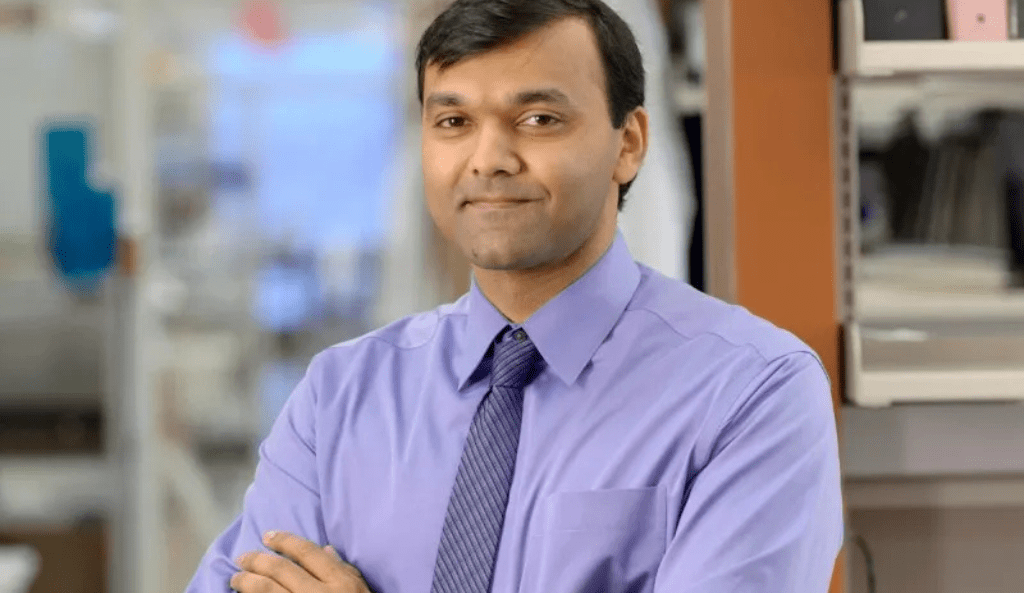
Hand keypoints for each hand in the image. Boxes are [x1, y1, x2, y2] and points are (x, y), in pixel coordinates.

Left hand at [232, 531, 371, 592]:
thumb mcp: (359, 591)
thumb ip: (344, 570)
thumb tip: (326, 549)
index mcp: (340, 582)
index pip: (307, 553)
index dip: (285, 541)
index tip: (268, 536)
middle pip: (282, 570)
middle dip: (258, 560)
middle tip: (242, 558)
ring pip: (267, 590)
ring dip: (247, 582)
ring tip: (236, 578)